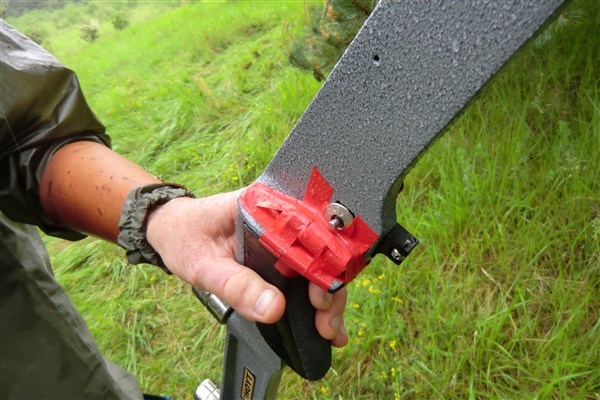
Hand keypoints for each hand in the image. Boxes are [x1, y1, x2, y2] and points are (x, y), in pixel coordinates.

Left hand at [146, 190, 347, 346]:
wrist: (172, 231)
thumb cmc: (184, 237)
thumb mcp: (203, 264)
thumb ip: (236, 285)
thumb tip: (275, 309)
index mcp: (265, 205)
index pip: (309, 233)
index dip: (322, 267)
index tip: (321, 300)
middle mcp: (281, 215)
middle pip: (321, 250)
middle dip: (331, 290)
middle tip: (327, 325)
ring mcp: (283, 234)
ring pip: (317, 264)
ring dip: (327, 297)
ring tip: (330, 330)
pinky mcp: (280, 251)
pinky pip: (304, 272)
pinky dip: (315, 297)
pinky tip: (323, 323)